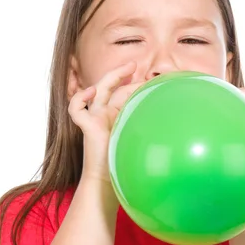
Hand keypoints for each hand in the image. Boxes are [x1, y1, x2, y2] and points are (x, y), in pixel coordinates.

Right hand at [68, 61, 143, 181]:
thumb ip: (147, 126)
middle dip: (123, 74)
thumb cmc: (123, 162)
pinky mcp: (87, 125)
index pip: (125, 93)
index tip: (152, 81)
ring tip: (126, 69)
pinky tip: (91, 92)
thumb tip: (168, 117)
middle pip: (112, 87)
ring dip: (111, 77)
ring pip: (99, 90)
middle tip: (136, 64)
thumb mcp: (139, 139)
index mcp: (116, 115)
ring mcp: (95, 117)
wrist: (107, 179)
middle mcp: (105, 113)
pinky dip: (80, 98)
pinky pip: (76, 108)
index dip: (136, 85)